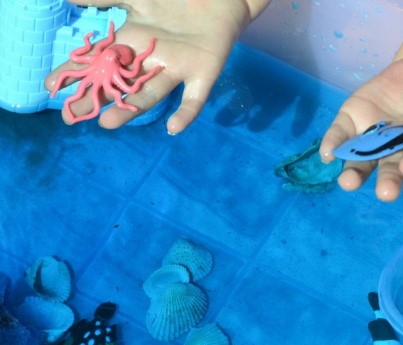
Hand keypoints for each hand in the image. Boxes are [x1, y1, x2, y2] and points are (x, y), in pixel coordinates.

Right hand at [45, 0, 252, 131]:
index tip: (51, 87)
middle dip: (97, 98)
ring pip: (151, 93)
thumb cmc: (176, 0)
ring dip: (130, 108)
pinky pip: (195, 98)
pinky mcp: (204, 73)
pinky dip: (186, 113)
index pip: (101, 62)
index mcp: (134, 44)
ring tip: (108, 123)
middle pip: (121, 83)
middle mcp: (151, 62)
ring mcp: (177, 68)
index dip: (77, 73)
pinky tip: (174, 128)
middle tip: (72, 116)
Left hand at [320, 58, 402, 200]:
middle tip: (386, 193)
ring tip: (348, 183)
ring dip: (353, 173)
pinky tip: (326, 154)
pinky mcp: (351, 120)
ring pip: (359, 159)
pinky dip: (333, 143)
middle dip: (386, 181)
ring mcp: (369, 137)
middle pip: (386, 169)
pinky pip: (339, 135)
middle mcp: (391, 150)